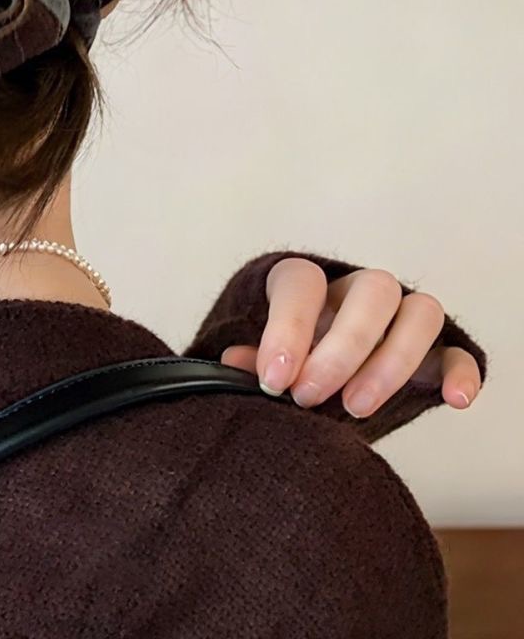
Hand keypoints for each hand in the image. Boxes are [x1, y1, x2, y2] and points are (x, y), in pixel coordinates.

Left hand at [219, 257, 482, 417]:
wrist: (323, 377)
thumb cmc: (292, 361)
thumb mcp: (268, 358)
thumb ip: (254, 358)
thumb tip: (232, 361)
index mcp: (312, 284)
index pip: (303, 282)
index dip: (287, 327)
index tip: (273, 379)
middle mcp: (360, 290)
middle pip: (371, 291)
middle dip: (340, 348)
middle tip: (309, 397)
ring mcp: (403, 317)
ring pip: (419, 313)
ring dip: (391, 361)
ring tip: (356, 409)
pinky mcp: (436, 352)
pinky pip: (459, 352)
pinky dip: (461, 373)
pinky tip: (453, 400)